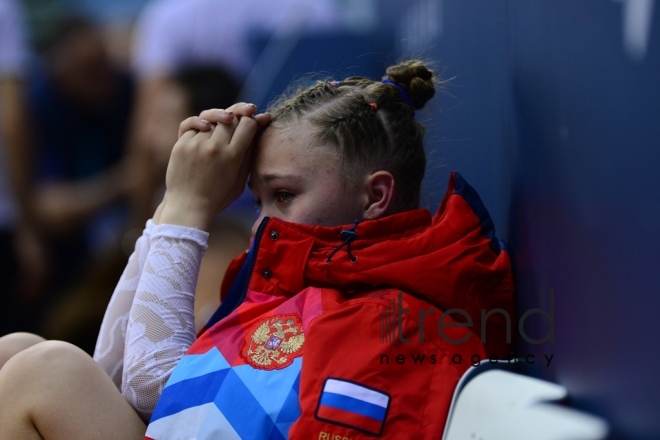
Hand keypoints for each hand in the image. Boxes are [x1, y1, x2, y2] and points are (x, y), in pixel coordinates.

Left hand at [159, 104, 269, 229]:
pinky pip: (193, 123)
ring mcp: (196, 144)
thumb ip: (248, 153)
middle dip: (241, 112)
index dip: (254, 119)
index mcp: (233, 156)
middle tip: (247, 111)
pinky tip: (207, 125)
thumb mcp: (240, 179)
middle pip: (232, 117)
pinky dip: (201, 122)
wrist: (188, 206)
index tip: (256, 121)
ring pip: (212, 118)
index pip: (248, 124)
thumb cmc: (219, 196)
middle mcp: (214, 147)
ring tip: (227, 119)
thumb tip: (259, 127)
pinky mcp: (181, 144)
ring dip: (221, 117)